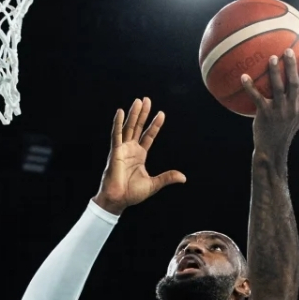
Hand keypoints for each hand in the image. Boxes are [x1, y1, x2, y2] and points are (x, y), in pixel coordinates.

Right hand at [95, 98, 186, 214]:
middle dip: (143, 114)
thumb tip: (183, 178)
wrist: (118, 200)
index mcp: (139, 155)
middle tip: (147, 99)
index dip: (155, 125)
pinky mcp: (115, 152)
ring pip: (129, 127)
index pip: (148, 136)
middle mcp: (131, 149)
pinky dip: (118, 123)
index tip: (161, 114)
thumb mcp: (153, 184)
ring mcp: (122, 149)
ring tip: (138, 101)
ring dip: (133, 114)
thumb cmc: (132, 193)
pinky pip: (116, 135)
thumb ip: (167, 178)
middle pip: (138, 127)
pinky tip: (121, 112)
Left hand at [241, 50, 298, 155]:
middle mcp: (293, 107)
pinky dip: (250, 87)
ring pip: (278, 88)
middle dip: (292, 66)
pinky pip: (257, 98)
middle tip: (288, 50)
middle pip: (294, 84)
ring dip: (274, 72)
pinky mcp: (265, 115)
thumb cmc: (287, 127)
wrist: (273, 148)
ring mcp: (279, 111)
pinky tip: (244, 76)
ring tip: (271, 58)